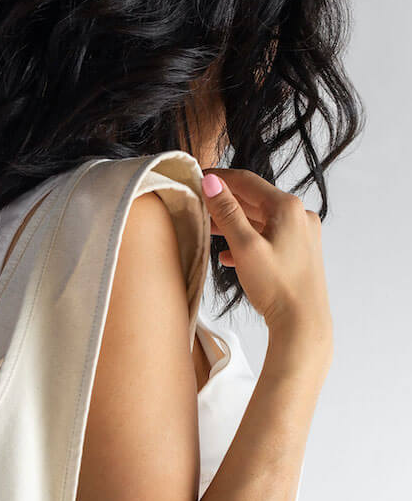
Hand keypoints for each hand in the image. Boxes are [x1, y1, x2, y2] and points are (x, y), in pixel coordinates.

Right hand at [200, 167, 332, 358]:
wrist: (303, 324)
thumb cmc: (276, 286)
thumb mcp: (245, 246)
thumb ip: (227, 212)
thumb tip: (211, 182)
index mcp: (287, 207)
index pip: (247, 181)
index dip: (219, 177)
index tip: (196, 176)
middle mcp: (299, 215)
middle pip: (255, 200)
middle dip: (225, 202)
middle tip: (198, 204)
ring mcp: (302, 235)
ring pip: (261, 221)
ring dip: (235, 223)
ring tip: (209, 230)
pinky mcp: (300, 253)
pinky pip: (269, 238)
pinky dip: (249, 240)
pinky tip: (230, 255)